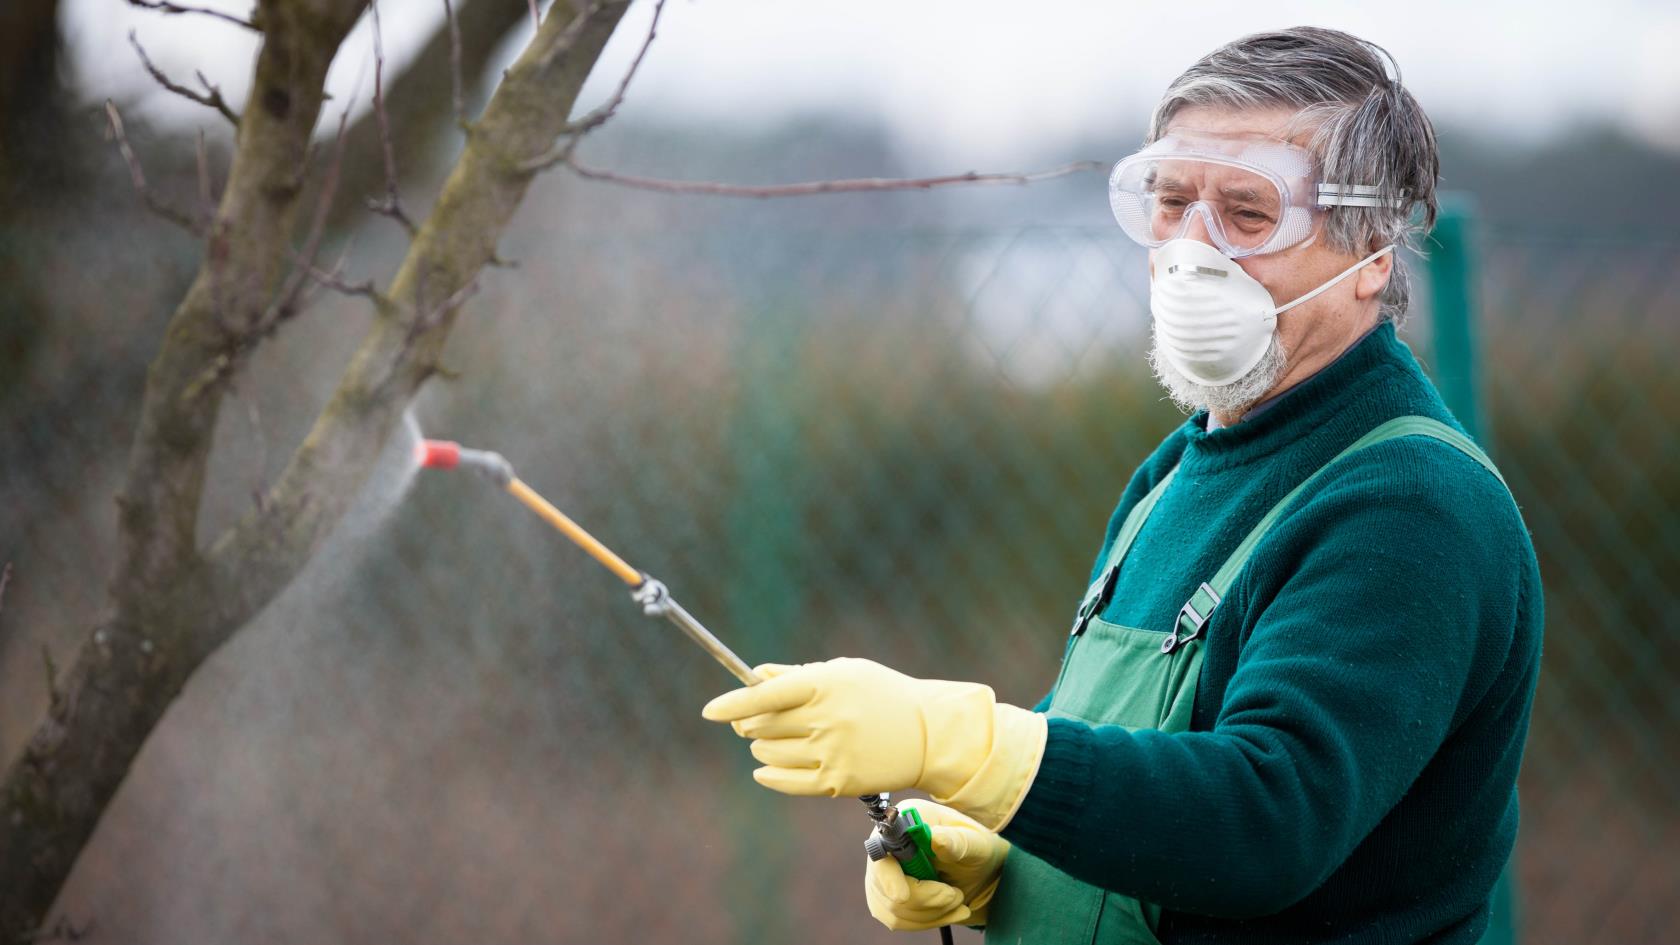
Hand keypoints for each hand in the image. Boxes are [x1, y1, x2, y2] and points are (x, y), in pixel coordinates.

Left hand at [702, 658, 1047, 827]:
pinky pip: (785, 782)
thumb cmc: (880, 695)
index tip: (710, 711)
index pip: (765, 695)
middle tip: (753, 720)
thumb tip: (754, 677)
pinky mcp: (837, 783)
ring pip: (769, 753)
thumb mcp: (843, 672)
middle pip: (762, 725)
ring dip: (762, 746)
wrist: (928, 734)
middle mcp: (827, 720)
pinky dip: (768, 775)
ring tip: (777, 739)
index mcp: (826, 685)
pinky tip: (765, 768)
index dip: (732, 703)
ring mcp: (832, 753)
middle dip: (749, 722)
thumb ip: (796, 675)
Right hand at [864, 800, 1009, 930]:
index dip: (889, 877)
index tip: (903, 897)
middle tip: (956, 896)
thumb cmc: (975, 849)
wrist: (977, 869)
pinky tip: (950, 911)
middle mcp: (885, 845)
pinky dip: (928, 920)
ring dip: (932, 912)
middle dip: (926, 899)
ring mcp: (882, 874)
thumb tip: (936, 838)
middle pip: (885, 887)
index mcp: (904, 822)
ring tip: (957, 900)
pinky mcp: (885, 897)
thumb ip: (956, 841)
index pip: (882, 853)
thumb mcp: (975, 842)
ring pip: (894, 909)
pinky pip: (898, 920)